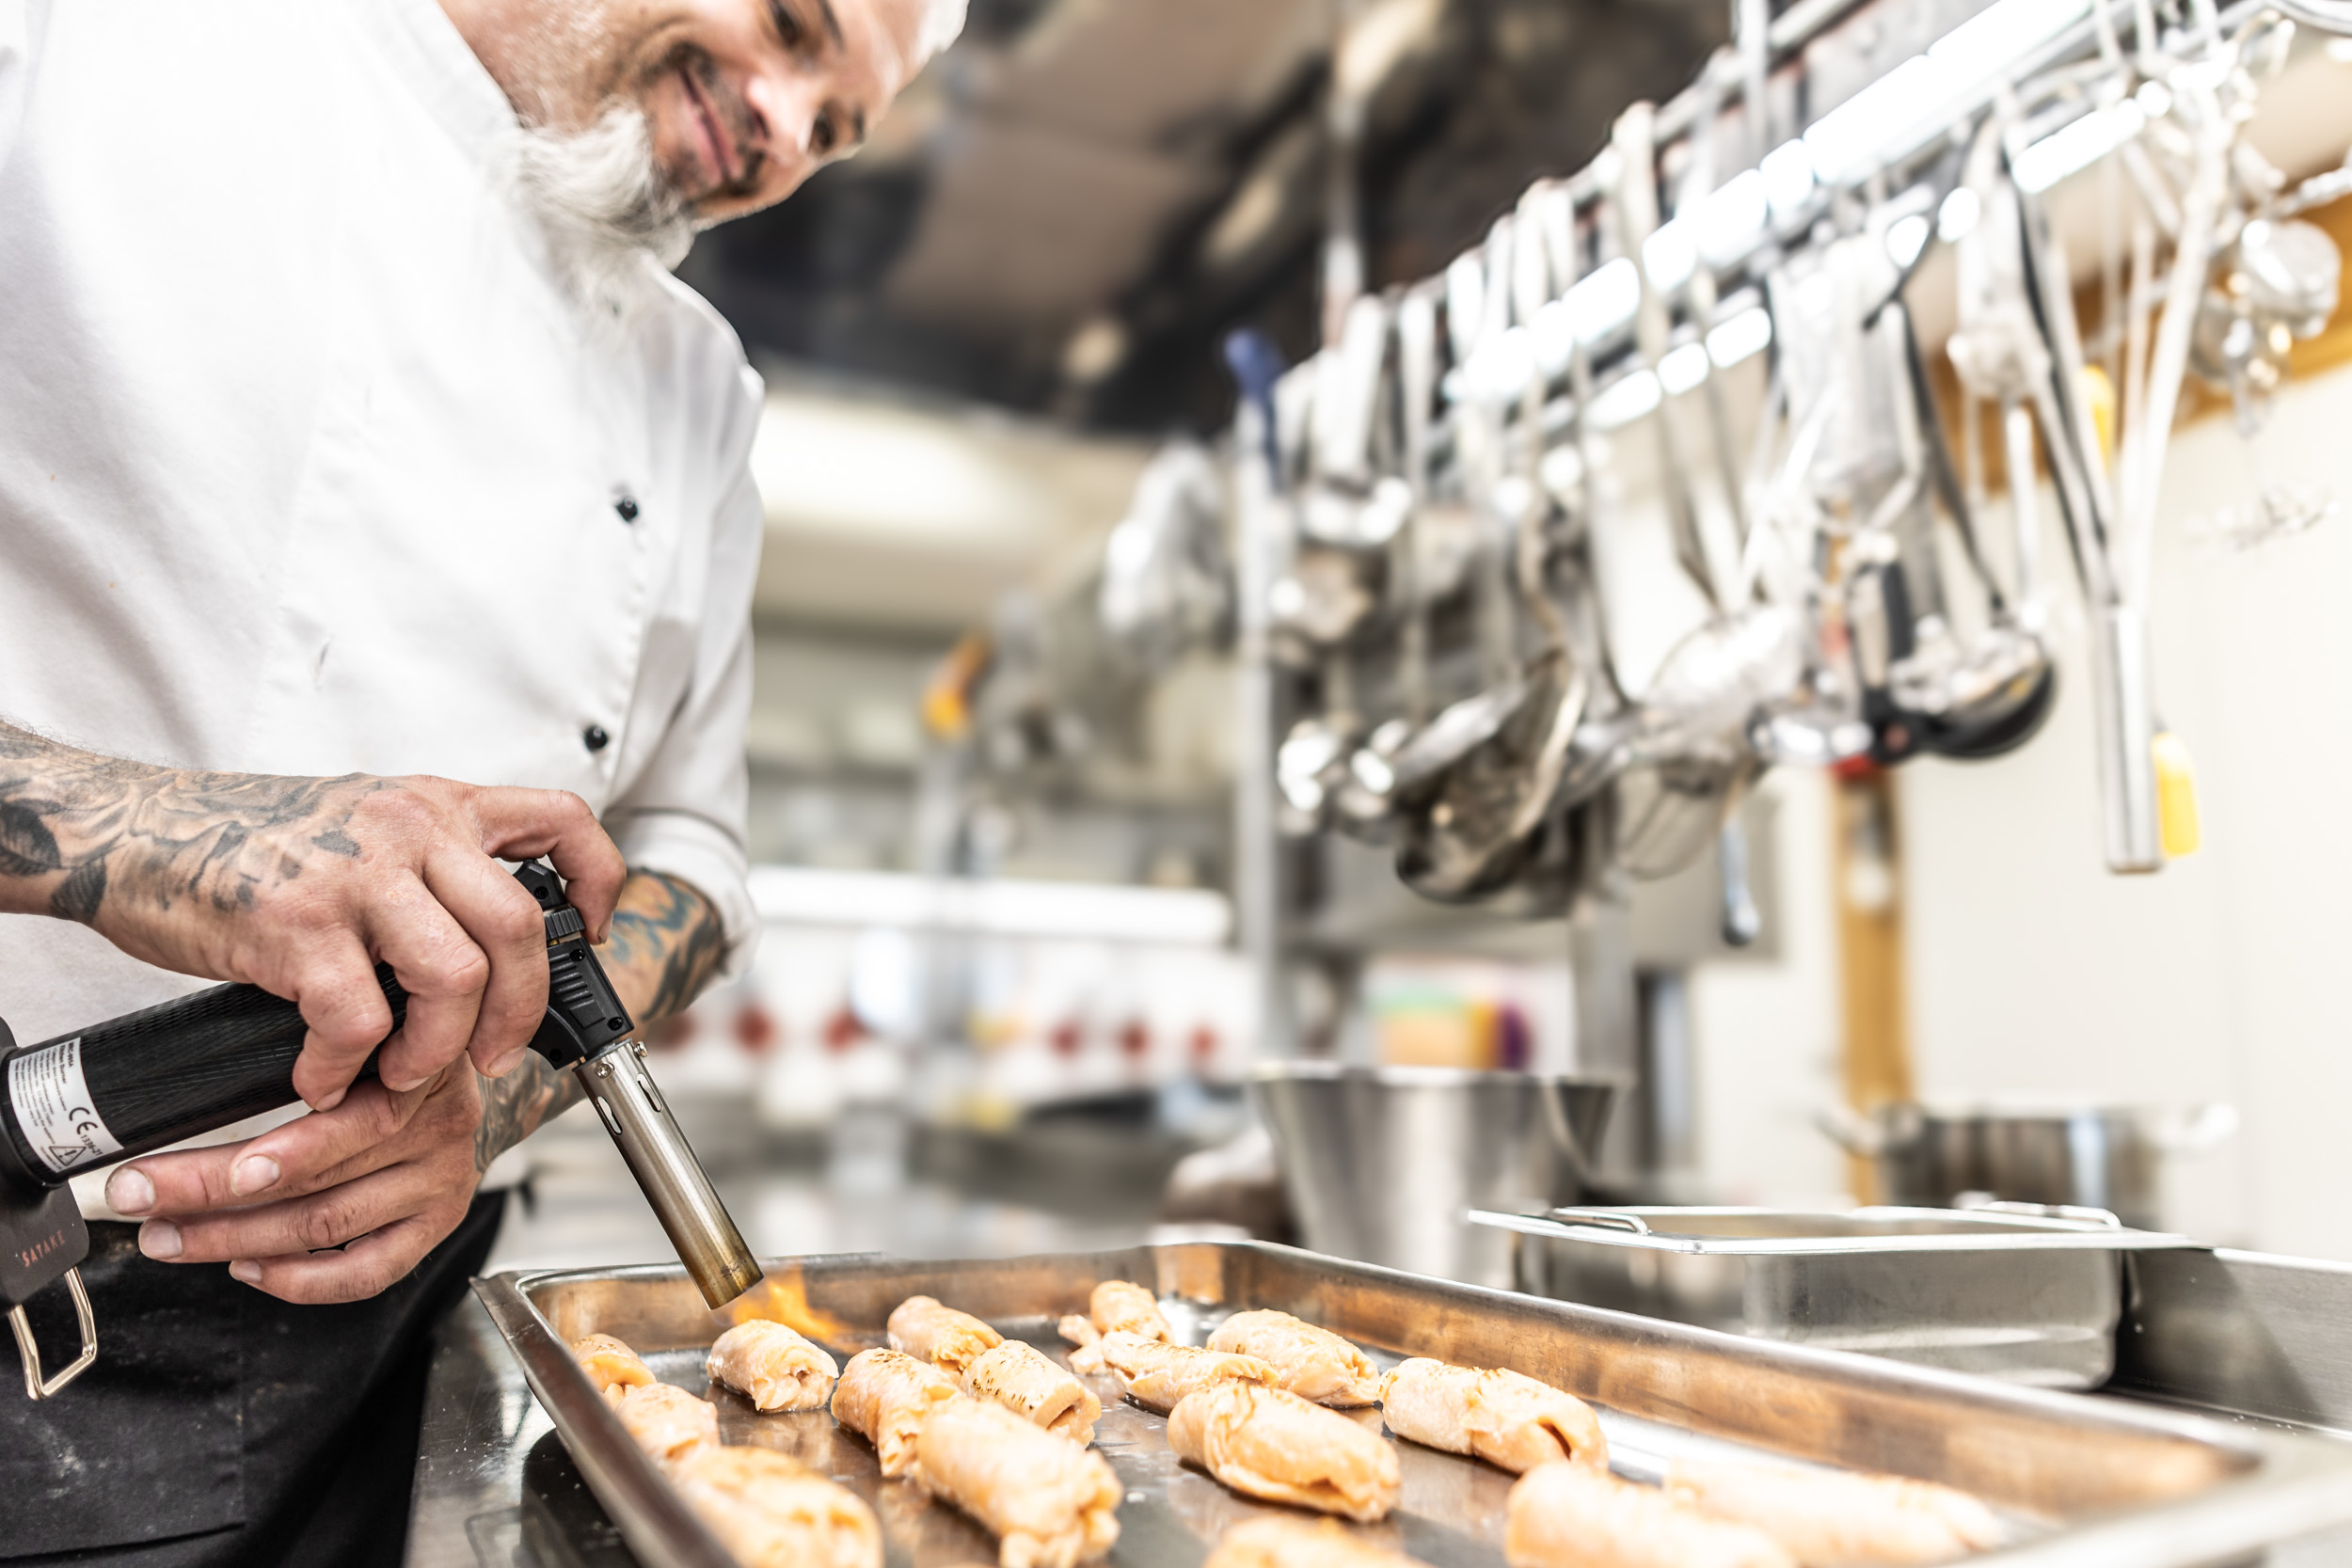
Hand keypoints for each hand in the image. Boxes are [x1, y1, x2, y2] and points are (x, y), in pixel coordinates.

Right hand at [0, 725, 624, 1107]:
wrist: (129, 832)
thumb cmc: (242, 843)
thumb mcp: (361, 824)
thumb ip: (427, 864)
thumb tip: (486, 948)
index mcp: (436, 803)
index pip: (561, 817)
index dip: (600, 877)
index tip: (594, 930)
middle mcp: (408, 827)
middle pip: (519, 927)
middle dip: (519, 1011)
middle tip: (490, 1056)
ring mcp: (354, 874)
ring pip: (456, 977)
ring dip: (435, 1049)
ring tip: (399, 1075)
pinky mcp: (294, 925)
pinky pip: (357, 1018)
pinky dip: (345, 1067)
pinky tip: (319, 1076)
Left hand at [101, 1060, 499, 1303]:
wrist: (476, 1071)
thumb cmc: (396, 1046)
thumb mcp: (364, 1023)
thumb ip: (311, 1043)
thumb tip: (190, 1074)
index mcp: (413, 1066)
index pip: (326, 1120)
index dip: (245, 1158)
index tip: (162, 1169)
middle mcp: (438, 1125)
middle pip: (313, 1178)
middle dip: (207, 1196)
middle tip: (138, 1199)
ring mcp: (442, 1180)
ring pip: (326, 1226)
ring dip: (234, 1238)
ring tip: (168, 1237)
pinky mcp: (441, 1224)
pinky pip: (368, 1273)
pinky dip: (301, 1280)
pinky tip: (247, 1267)